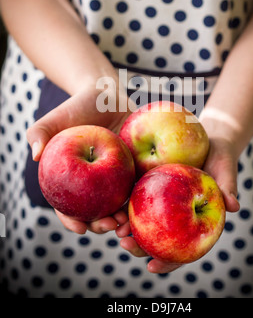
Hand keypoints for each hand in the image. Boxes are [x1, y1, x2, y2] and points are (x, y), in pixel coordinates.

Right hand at [27, 82, 131, 234]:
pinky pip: (138, 186)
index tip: (80, 228)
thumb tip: (36, 154)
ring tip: (127, 222)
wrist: (105, 96)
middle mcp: (92, 184)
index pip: (68, 207)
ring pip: (119, 206)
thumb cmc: (77, 108)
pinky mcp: (134, 169)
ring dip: (124, 220)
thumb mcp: (55, 118)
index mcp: (71, 181)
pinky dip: (141, 198)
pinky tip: (145, 202)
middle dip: (102, 226)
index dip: (72, 221)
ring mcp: (115, 179)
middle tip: (109, 224)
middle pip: (96, 212)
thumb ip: (39, 133)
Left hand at [116, 134, 239, 273]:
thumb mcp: (225, 170)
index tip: (152, 266)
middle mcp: (175, 217)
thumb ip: (228, 188)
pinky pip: (135, 198)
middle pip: (157, 240)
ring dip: (126, 228)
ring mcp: (161, 203)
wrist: (206, 138)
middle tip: (124, 243)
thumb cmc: (220, 157)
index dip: (168, 261)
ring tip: (112, 227)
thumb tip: (234, 206)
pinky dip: (124, 205)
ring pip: (142, 222)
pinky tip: (113, 206)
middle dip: (138, 246)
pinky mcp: (150, 186)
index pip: (182, 250)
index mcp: (194, 223)